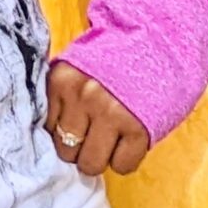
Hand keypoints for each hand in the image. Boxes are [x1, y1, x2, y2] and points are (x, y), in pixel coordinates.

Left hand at [45, 61, 151, 178]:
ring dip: (102, 157)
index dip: (63, 132)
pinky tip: (130, 140)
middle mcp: (83, 96)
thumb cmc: (115, 59)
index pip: (47, 130)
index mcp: (62, 79)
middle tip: (95, 133)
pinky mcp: (138, 129)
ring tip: (112, 137)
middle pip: (66, 152)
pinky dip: (125, 160)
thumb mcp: (77, 68)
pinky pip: (122, 166)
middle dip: (80, 148)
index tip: (77, 125)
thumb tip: (51, 138)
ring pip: (91, 164)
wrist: (160, 41)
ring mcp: (110, 113)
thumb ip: (62, 97)